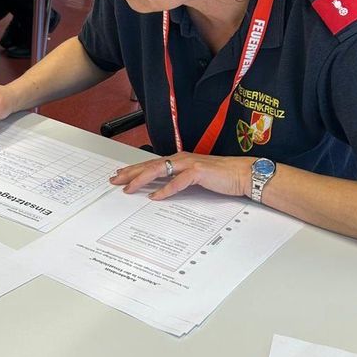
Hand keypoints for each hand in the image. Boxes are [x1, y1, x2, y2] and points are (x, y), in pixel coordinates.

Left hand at [110, 153, 253, 201]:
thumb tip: (160, 191)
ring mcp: (189, 164)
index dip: (135, 170)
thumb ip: (178, 181)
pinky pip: (177, 182)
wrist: (242, 174)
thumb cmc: (221, 177)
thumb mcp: (195, 179)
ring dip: (142, 179)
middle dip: (131, 173)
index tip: (120, 176)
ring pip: (159, 170)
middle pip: (150, 165)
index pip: (152, 164)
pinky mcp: (198, 172)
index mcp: (180, 160)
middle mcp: (182, 159)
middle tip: (115, 180)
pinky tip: (155, 197)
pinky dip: (165, 190)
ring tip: (129, 188)